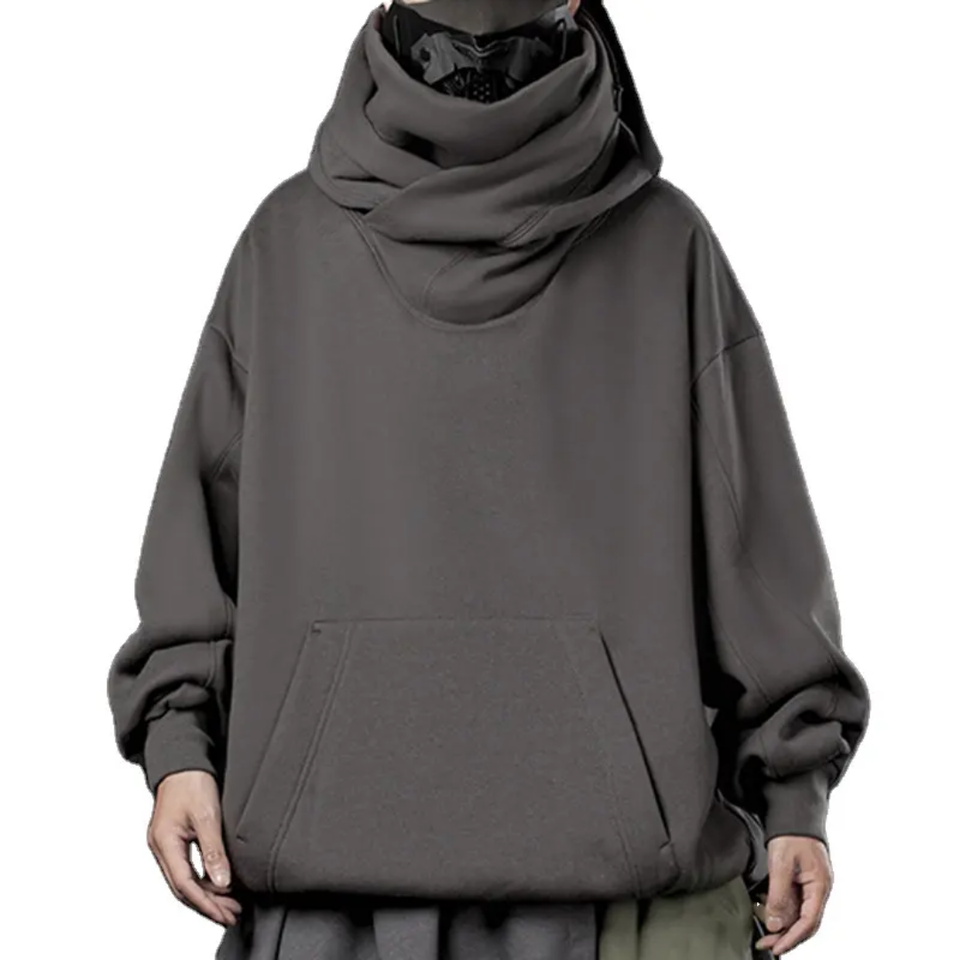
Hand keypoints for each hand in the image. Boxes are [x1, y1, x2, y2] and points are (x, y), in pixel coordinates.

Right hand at [146, 770, 242, 926]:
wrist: (182, 759)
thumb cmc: (192, 780)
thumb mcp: (207, 815)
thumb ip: (214, 850)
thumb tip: (222, 883)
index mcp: (165, 843)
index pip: (185, 885)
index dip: (206, 903)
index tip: (226, 913)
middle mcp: (161, 848)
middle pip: (182, 888)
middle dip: (207, 905)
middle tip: (231, 916)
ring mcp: (165, 844)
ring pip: (184, 880)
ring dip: (205, 895)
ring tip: (228, 906)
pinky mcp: (173, 839)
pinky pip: (185, 868)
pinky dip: (202, 880)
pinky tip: (218, 885)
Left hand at [753, 835, 832, 955]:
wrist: (794, 814)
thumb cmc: (792, 834)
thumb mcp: (782, 863)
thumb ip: (779, 895)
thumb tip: (775, 924)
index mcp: (820, 886)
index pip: (809, 921)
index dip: (793, 937)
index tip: (778, 948)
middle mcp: (819, 890)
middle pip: (805, 922)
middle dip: (787, 936)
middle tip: (767, 946)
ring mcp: (811, 887)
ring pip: (799, 915)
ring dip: (783, 926)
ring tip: (765, 936)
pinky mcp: (802, 882)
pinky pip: (794, 904)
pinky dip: (782, 913)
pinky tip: (769, 916)